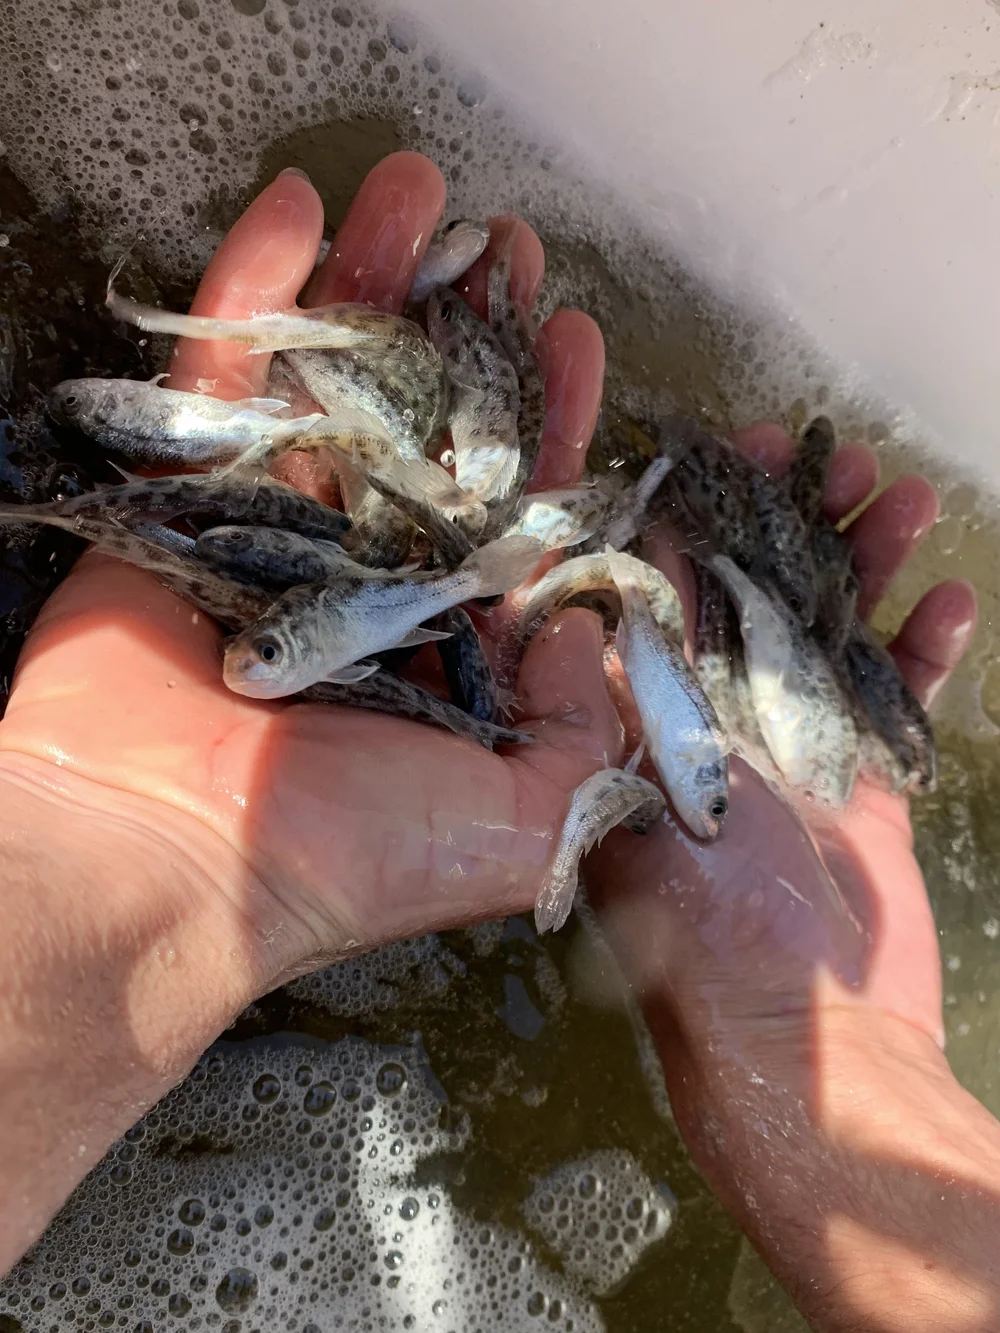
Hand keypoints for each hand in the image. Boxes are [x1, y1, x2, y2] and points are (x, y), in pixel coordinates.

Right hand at [0, 153, 625, 1263]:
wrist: (162, 868)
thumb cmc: (348, 857)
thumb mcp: (525, 823)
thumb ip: (587, 728)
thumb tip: (591, 623)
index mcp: (445, 649)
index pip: (512, 514)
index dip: (550, 424)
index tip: (577, 342)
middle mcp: (362, 587)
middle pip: (427, 433)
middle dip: (472, 339)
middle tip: (508, 250)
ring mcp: (268, 539)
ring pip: (331, 390)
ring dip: (375, 286)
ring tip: (420, 191)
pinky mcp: (177, 506)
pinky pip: (217, 382)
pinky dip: (252, 294)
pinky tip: (297, 208)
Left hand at [587, 426, 985, 1329]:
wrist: (807, 1042)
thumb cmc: (702, 935)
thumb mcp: (632, 809)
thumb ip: (607, 710)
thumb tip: (568, 608)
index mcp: (641, 721)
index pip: (656, 589)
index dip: (688, 513)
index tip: (724, 448)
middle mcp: (708, 722)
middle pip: (749, 589)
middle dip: (786, 516)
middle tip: (826, 452)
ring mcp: (788, 745)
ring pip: (826, 625)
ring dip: (862, 560)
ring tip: (901, 495)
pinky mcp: (859, 779)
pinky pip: (890, 695)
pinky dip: (918, 649)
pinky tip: (947, 597)